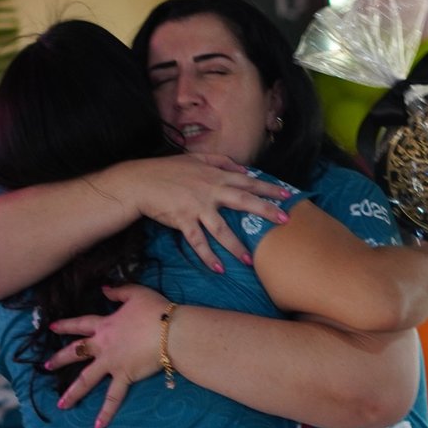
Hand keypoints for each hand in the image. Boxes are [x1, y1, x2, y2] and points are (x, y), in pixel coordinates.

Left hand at [46, 284, 169, 427]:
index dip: (65, 325)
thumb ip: (118, 291)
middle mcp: (103, 345)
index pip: (80, 324)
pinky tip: (98, 426)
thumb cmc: (155, 311)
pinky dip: (106, 412)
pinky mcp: (125, 376)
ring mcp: (112, 363)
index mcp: (105, 325)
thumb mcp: (136, 293)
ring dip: (73, 392)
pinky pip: (114, 397)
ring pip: (87, 379)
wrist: (170, 331)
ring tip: (62, 404)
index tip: (51, 327)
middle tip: (47, 366)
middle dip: (60, 359)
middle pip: (76, 353)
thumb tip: (105, 288)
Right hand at [126, 154, 292, 274]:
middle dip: (265, 210)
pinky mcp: (183, 220)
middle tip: (284, 220)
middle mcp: (210, 190)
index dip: (268, 188)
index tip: (287, 195)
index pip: (247, 181)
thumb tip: (242, 168)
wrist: (140, 182)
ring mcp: (196, 206)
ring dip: (236, 246)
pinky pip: (198, 241)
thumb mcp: (195, 158)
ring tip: (250, 261)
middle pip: (243, 201)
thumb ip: (220, 161)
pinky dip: (208, 256)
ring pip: (221, 228)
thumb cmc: (166, 170)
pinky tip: (219, 268)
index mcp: (214, 175)